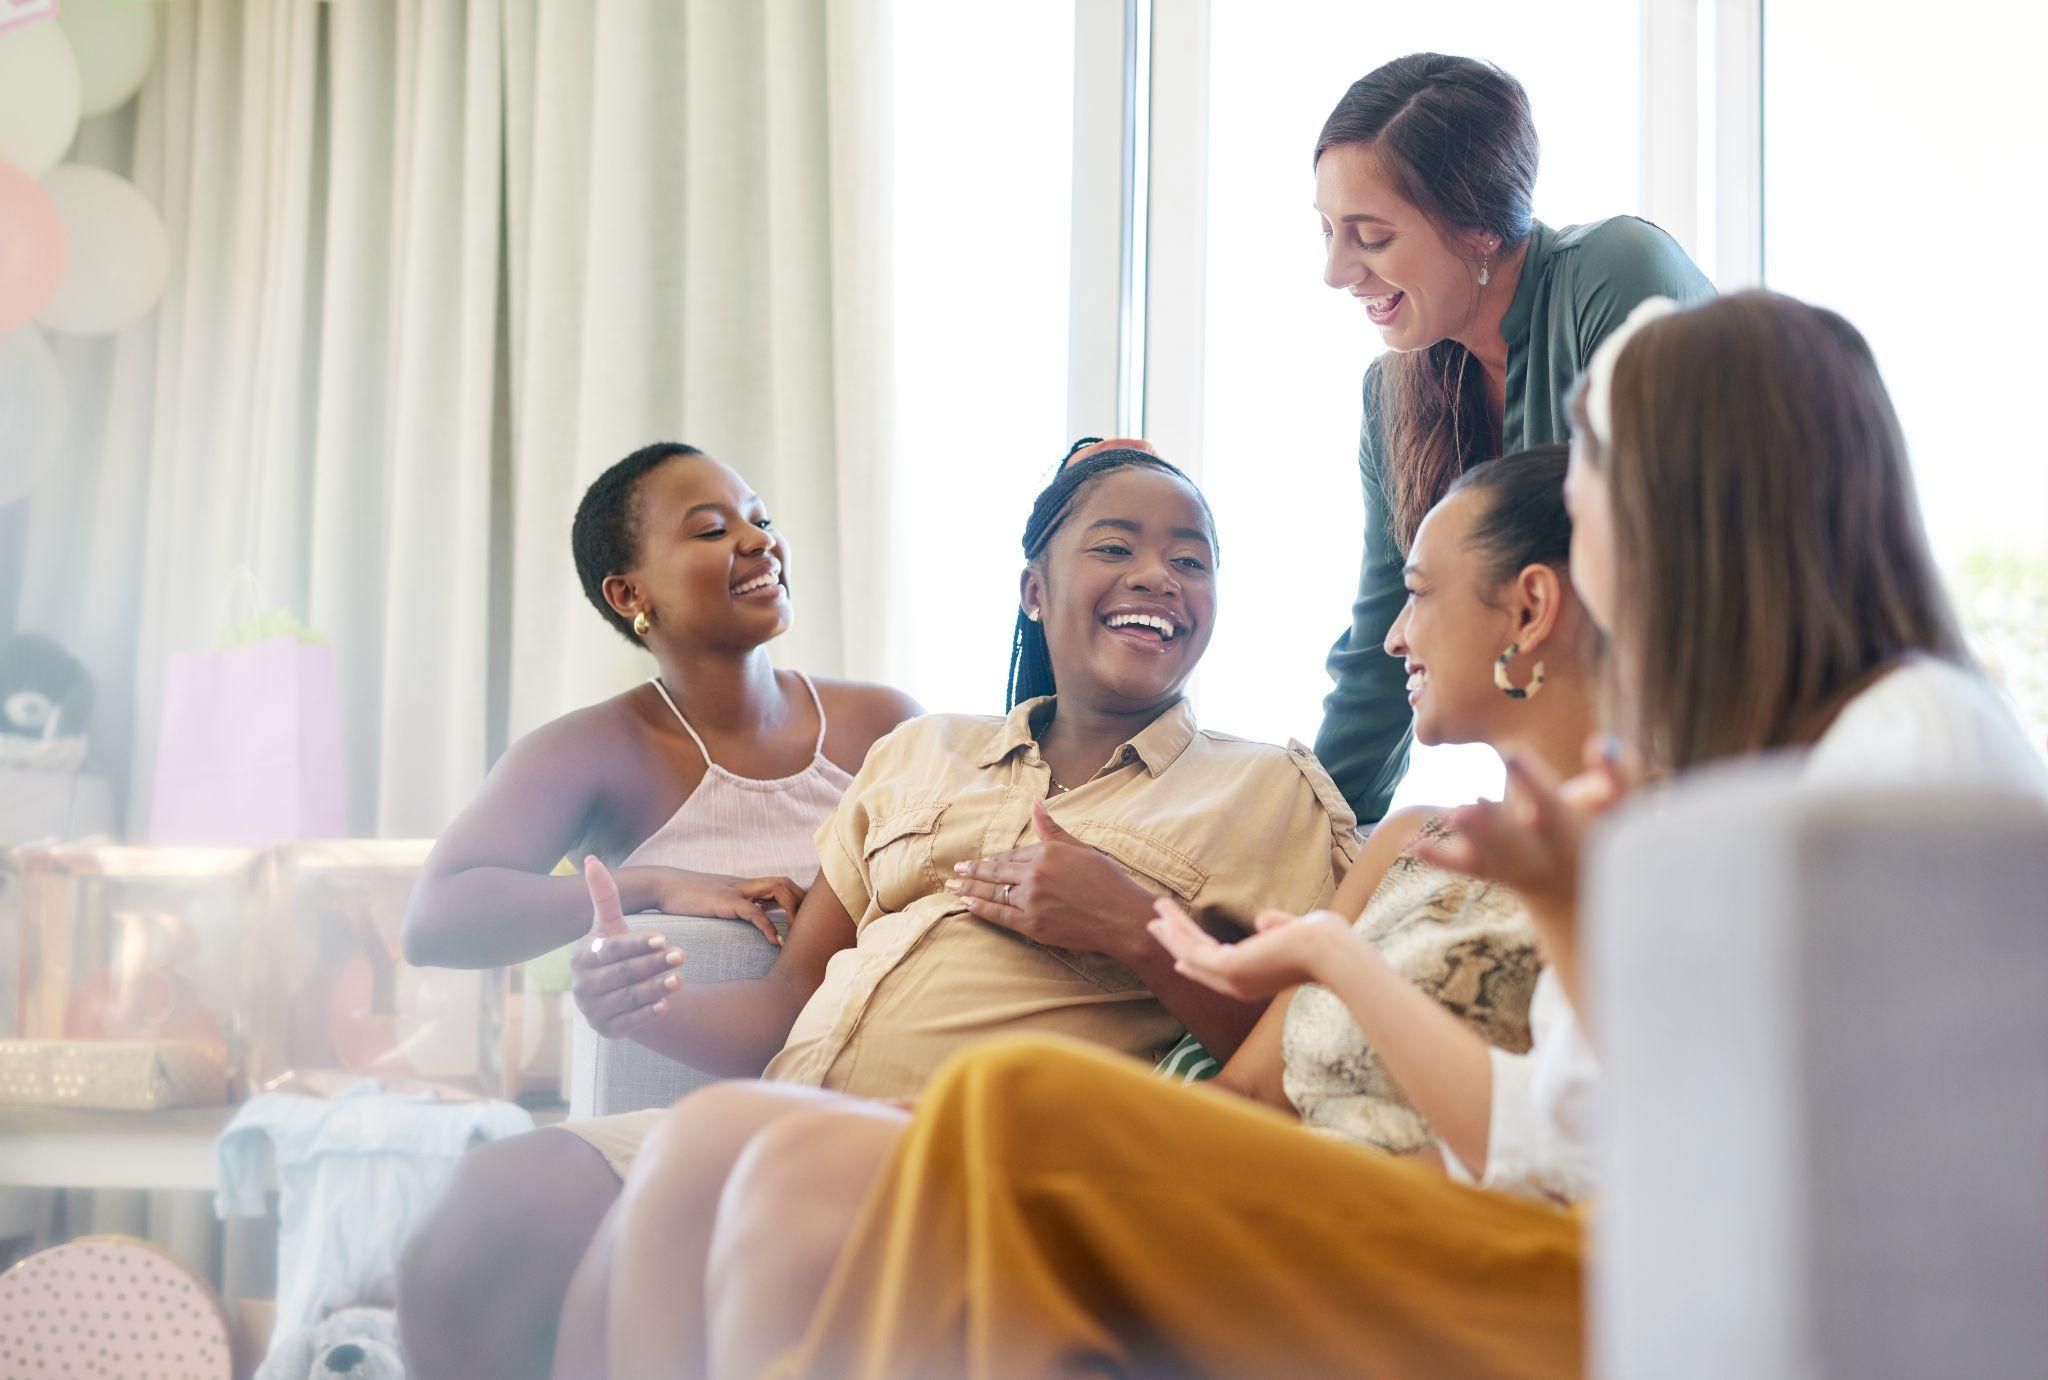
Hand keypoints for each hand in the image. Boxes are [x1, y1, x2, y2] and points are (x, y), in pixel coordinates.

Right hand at [571, 856, 683, 1038]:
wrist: (619, 988)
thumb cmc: (617, 949)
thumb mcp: (611, 923)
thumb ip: (604, 895)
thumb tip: (591, 858)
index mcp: (581, 957)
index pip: (611, 951)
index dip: (636, 945)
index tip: (663, 938)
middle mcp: (581, 986)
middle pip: (622, 975)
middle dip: (653, 965)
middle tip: (681, 955)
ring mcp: (592, 1010)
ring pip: (627, 999)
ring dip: (654, 989)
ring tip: (680, 979)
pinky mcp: (606, 1030)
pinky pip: (628, 1024)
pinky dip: (646, 1015)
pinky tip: (665, 1005)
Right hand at [638, 867, 802, 945]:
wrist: (659, 886)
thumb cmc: (682, 898)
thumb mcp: (711, 903)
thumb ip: (728, 909)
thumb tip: (741, 923)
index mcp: (742, 887)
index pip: (779, 885)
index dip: (796, 898)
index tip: (807, 918)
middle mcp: (743, 885)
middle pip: (785, 882)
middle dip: (802, 901)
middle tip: (811, 925)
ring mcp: (735, 890)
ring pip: (777, 888)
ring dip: (792, 909)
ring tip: (797, 932)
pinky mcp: (724, 901)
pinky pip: (753, 910)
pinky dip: (767, 926)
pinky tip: (774, 942)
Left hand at [944, 800, 1154, 955]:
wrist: (1122, 917)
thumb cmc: (1107, 881)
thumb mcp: (1080, 848)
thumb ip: (1052, 829)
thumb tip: (1034, 803)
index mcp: (1046, 853)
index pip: (1011, 856)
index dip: (993, 860)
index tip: (979, 862)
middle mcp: (1034, 874)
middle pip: (996, 873)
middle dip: (973, 872)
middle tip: (956, 871)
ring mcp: (1031, 901)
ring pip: (993, 893)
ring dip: (970, 890)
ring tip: (953, 888)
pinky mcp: (1033, 925)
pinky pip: (1000, 916)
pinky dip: (981, 909)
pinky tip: (967, 905)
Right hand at [1146, 897, 1357, 1001]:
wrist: (1331, 952)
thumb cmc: (1324, 944)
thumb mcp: (1295, 932)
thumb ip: (1278, 926)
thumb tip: (1260, 920)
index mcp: (1255, 980)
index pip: (1217, 972)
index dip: (1196, 961)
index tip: (1178, 958)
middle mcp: (1239, 985)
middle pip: (1196, 963)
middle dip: (1175, 943)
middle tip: (1156, 925)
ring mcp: (1230, 978)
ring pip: (1189, 953)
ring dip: (1171, 931)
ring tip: (1156, 910)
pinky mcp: (1225, 967)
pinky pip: (1190, 949)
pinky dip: (1176, 932)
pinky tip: (1165, 917)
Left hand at [1413, 736, 1639, 949]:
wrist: (1583, 886)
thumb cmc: (1603, 829)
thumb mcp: (1623, 806)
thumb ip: (1618, 774)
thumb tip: (1603, 743)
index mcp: (1575, 833)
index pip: (1555, 806)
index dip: (1534, 783)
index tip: (1510, 753)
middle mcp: (1544, 855)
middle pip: (1519, 843)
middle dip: (1495, 825)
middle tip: (1466, 806)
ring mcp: (1518, 867)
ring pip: (1494, 857)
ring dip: (1472, 838)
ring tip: (1452, 815)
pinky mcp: (1497, 872)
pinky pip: (1469, 868)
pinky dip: (1441, 859)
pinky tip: (1412, 845)